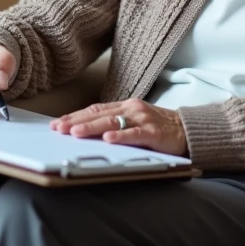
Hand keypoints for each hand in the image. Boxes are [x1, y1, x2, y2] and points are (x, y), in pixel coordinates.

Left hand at [49, 99, 187, 155]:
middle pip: (98, 114)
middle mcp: (131, 108)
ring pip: (112, 122)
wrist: (188, 129)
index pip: (94, 109)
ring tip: (75, 133)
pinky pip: (134, 134)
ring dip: (91, 127)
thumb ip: (114, 124)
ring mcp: (142, 119)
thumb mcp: (134, 122)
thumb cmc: (158, 127)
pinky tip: (107, 139)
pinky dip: (120, 136)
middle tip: (58, 129)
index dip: (74, 116)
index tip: (57, 123)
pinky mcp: (154, 132)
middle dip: (76, 121)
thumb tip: (86, 132)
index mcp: (124, 106)